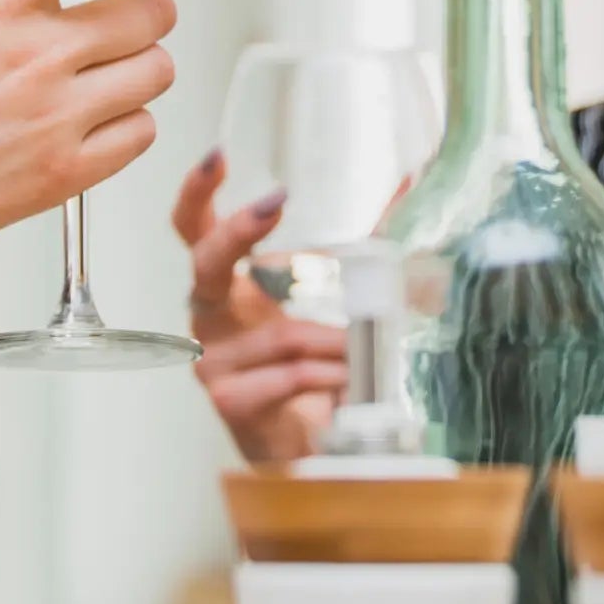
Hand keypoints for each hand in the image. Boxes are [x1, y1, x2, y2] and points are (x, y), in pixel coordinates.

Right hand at [0, 0, 248, 293]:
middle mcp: (38, 53)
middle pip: (155, 9)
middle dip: (142, 5)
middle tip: (102, 16)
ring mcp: (58, 118)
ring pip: (158, 72)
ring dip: (139, 63)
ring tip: (90, 70)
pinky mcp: (64, 175)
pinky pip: (144, 135)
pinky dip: (129, 122)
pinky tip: (84, 119)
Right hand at [173, 152, 345, 462]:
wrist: (310, 446)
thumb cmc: (315, 366)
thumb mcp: (341, 294)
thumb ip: (369, 242)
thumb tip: (408, 180)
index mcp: (230, 285)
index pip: (195, 230)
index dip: (198, 192)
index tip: (218, 157)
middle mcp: (211, 317)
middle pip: (206, 263)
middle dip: (239, 229)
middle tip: (275, 202)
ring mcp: (213, 360)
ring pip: (280, 330)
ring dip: (335, 339)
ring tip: (364, 351)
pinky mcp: (229, 400)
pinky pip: (288, 375)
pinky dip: (327, 375)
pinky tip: (344, 381)